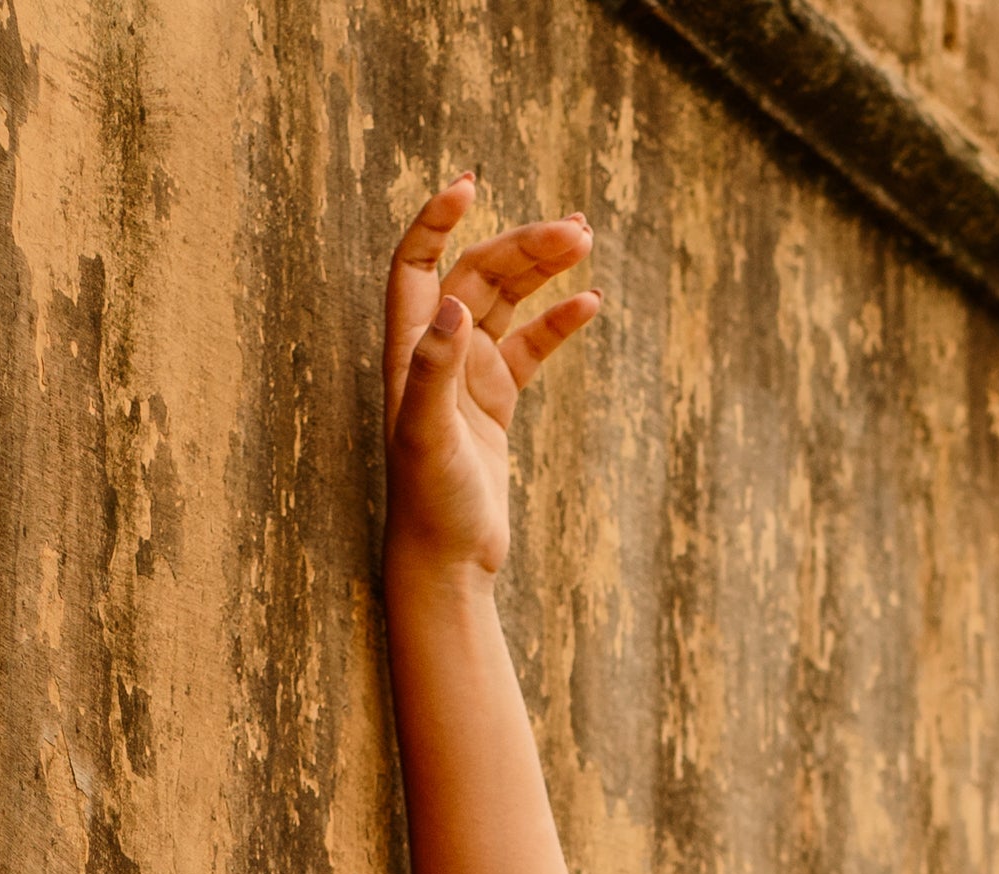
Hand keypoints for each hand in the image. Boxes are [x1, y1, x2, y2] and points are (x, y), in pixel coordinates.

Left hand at [383, 178, 599, 585]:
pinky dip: (558, 322)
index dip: (436, 220)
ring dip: (544, 269)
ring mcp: (469, 374)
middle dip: (523, 245)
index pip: (416, 261)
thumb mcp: (426, 437)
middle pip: (477, 273)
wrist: (448, 563)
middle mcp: (437, 352)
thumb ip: (433, 370)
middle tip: (577, 229)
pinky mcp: (497, 401)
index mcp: (409, 348)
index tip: (470, 184)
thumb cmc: (429, 505)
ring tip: (585, 241)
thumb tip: (452, 308)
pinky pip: (530, 346)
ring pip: (508, 301)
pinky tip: (589, 303)